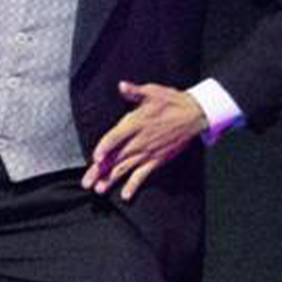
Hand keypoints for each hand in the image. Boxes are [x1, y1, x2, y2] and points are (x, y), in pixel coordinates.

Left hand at [84, 81, 207, 200]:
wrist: (195, 115)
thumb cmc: (171, 101)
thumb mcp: (153, 92)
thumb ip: (135, 91)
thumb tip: (122, 86)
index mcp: (136, 123)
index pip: (116, 137)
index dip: (105, 147)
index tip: (96, 158)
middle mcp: (140, 141)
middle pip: (116, 157)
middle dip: (100, 171)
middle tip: (86, 183)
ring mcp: (148, 152)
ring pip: (126, 168)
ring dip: (112, 180)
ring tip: (99, 190)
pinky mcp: (157, 160)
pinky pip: (143, 175)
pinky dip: (134, 185)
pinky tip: (126, 196)